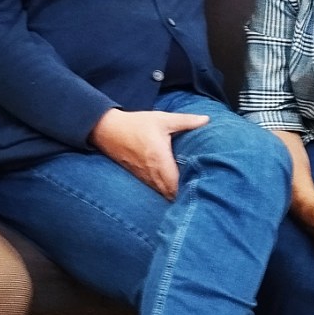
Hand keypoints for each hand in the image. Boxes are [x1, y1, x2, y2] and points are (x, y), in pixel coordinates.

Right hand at [91, 108, 208, 199]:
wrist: (107, 129)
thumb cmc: (136, 124)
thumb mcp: (162, 119)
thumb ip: (185, 121)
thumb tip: (206, 119)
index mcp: (160, 158)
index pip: (175, 183)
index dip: (188, 189)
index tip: (200, 187)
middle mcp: (152, 171)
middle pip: (170, 193)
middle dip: (183, 195)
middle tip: (198, 192)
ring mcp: (143, 176)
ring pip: (161, 193)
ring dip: (173, 194)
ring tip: (187, 192)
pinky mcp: (137, 176)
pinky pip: (153, 188)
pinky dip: (163, 190)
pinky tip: (171, 187)